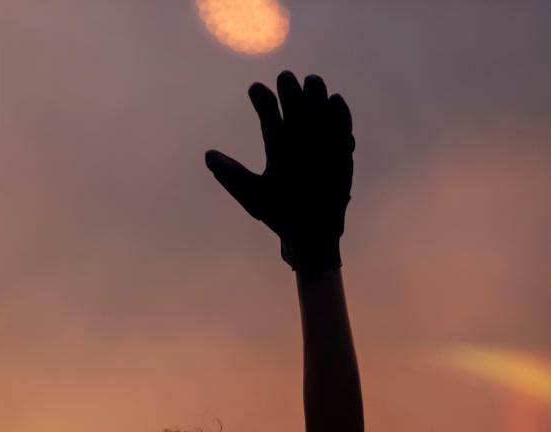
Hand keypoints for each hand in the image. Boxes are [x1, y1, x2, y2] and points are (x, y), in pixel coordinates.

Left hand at [205, 70, 353, 272]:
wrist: (310, 234)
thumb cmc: (280, 216)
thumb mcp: (253, 194)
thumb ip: (232, 175)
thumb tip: (208, 156)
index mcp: (278, 150)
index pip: (270, 121)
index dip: (263, 103)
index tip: (255, 88)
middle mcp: (299, 145)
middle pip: (295, 112)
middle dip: (291, 94)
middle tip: (285, 77)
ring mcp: (321, 148)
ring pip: (319, 116)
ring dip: (316, 98)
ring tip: (311, 81)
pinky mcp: (341, 156)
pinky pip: (342, 132)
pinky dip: (340, 117)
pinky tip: (335, 100)